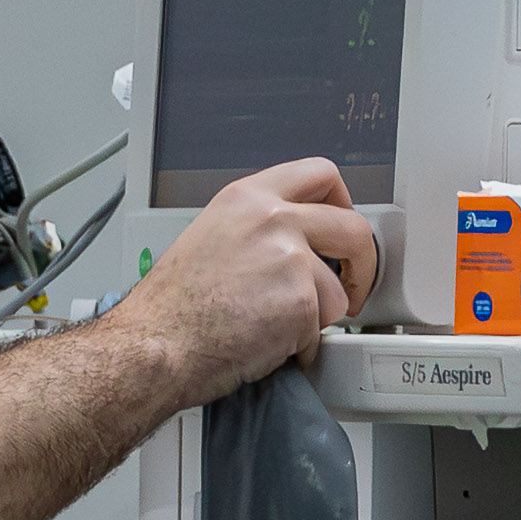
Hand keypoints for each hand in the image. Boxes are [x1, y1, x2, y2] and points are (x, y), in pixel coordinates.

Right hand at [133, 160, 377, 390]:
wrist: (157, 344)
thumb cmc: (170, 306)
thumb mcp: (208, 237)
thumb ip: (255, 228)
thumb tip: (290, 241)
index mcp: (247, 198)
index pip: (319, 174)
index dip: (343, 202)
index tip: (342, 228)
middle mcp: (273, 219)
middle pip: (353, 228)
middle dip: (362, 264)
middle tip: (352, 285)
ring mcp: (291, 259)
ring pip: (337, 291)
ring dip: (315, 316)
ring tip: (275, 326)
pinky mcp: (301, 302)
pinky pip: (322, 328)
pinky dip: (300, 346)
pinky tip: (266, 343)